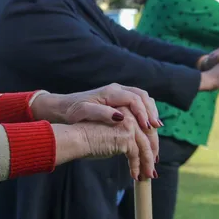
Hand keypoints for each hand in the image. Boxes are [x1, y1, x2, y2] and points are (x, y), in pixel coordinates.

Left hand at [30, 84, 160, 128]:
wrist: (62, 107)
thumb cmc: (71, 112)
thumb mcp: (83, 113)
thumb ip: (102, 113)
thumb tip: (121, 117)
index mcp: (110, 92)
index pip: (134, 98)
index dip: (143, 112)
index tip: (148, 127)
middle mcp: (117, 90)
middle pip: (142, 96)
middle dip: (151, 112)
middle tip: (156, 128)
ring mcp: (119, 94)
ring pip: (142, 98)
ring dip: (150, 112)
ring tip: (155, 128)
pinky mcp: (118, 100)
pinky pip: (137, 103)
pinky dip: (145, 112)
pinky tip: (147, 125)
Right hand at [52, 107, 157, 180]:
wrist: (76, 138)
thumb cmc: (88, 137)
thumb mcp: (110, 134)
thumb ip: (123, 137)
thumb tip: (136, 153)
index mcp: (126, 111)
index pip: (144, 128)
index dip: (150, 143)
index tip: (151, 157)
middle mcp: (129, 115)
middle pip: (149, 136)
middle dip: (151, 154)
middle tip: (151, 169)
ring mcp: (129, 124)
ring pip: (145, 146)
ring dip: (147, 163)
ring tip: (146, 175)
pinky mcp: (126, 136)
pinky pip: (136, 154)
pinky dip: (136, 166)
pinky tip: (134, 175)